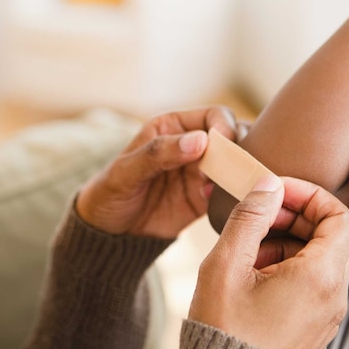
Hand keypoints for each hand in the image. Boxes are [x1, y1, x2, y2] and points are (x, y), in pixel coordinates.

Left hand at [76, 107, 238, 237]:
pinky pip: (231, 191)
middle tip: (231, 170)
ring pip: (237, 163)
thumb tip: (200, 141)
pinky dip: (237, 194)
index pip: (214, 116)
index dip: (225, 127)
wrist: (107, 232)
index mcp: (173, 127)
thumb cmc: (110, 192)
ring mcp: (202, 172)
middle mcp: (192, 146)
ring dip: (241, 173)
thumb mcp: (125, 172)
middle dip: (239, 150)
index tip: (225, 145)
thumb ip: (158, 153)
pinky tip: (225, 203)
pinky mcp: (206, 199)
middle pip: (233, 137)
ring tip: (228, 187)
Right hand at [189, 176, 348, 348]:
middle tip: (259, 214)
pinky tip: (253, 274)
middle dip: (295, 217)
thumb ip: (250, 217)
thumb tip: (268, 185)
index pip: (340, 216)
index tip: (276, 192)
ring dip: (288, 242)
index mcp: (320, 277)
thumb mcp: (227, 264)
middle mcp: (334, 297)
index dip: (310, 195)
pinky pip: (313, 284)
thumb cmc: (224, 330)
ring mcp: (327, 315)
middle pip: (331, 237)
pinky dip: (288, 267)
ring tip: (249, 249)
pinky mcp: (315, 327)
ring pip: (320, 260)